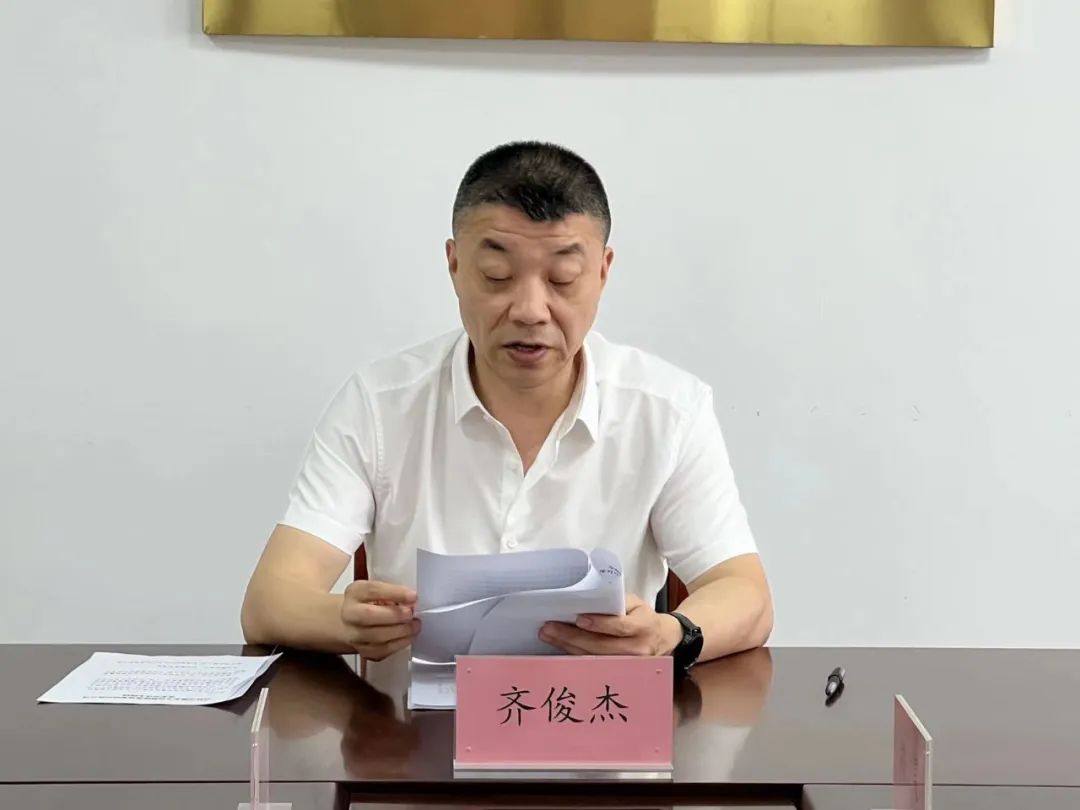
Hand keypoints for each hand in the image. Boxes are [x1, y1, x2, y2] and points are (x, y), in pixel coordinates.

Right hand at [340, 580, 418, 660]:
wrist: (350, 623)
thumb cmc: (369, 603)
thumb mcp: (378, 591)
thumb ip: (393, 593)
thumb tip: (412, 601)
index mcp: (355, 593)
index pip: (372, 590)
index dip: (394, 593)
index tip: (413, 596)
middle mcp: (350, 614)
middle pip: (368, 615)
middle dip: (395, 615)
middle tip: (411, 614)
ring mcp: (354, 635)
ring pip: (376, 637)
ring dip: (401, 631)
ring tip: (415, 625)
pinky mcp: (363, 651)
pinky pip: (382, 651)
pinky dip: (399, 644)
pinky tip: (408, 636)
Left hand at [539, 594, 682, 656]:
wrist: (665, 641)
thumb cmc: (645, 619)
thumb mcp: (637, 604)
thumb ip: (617, 603)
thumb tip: (589, 602)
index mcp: (643, 626)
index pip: (620, 627)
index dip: (599, 624)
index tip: (579, 619)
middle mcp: (638, 649)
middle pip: (601, 646)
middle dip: (572, 637)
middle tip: (549, 628)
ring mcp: (630, 666)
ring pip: (595, 659)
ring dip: (569, 648)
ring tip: (549, 636)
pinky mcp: (621, 674)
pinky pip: (595, 666)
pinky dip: (576, 657)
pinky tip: (560, 649)